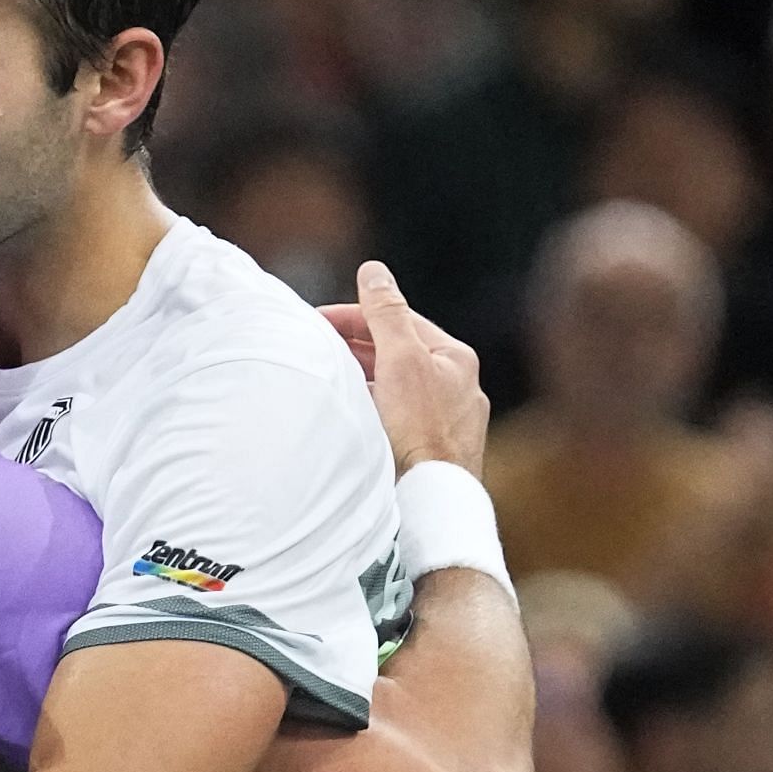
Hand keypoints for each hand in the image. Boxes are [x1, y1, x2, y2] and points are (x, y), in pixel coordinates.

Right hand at [319, 262, 488, 478]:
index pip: (398, 320)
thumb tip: (374, 271)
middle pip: (397, 352)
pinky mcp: (432, 449)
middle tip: (315, 345)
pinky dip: (372, 406)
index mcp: (455, 359)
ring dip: (362, 377)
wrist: (431, 500)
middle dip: (355, 344)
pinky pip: (397, 415)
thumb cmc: (419, 430)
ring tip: (329, 378)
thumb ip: (386, 313)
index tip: (315, 320)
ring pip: (396, 385)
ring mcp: (447, 421)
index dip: (354, 315)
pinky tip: (353, 416)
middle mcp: (457, 387)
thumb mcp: (400, 359)